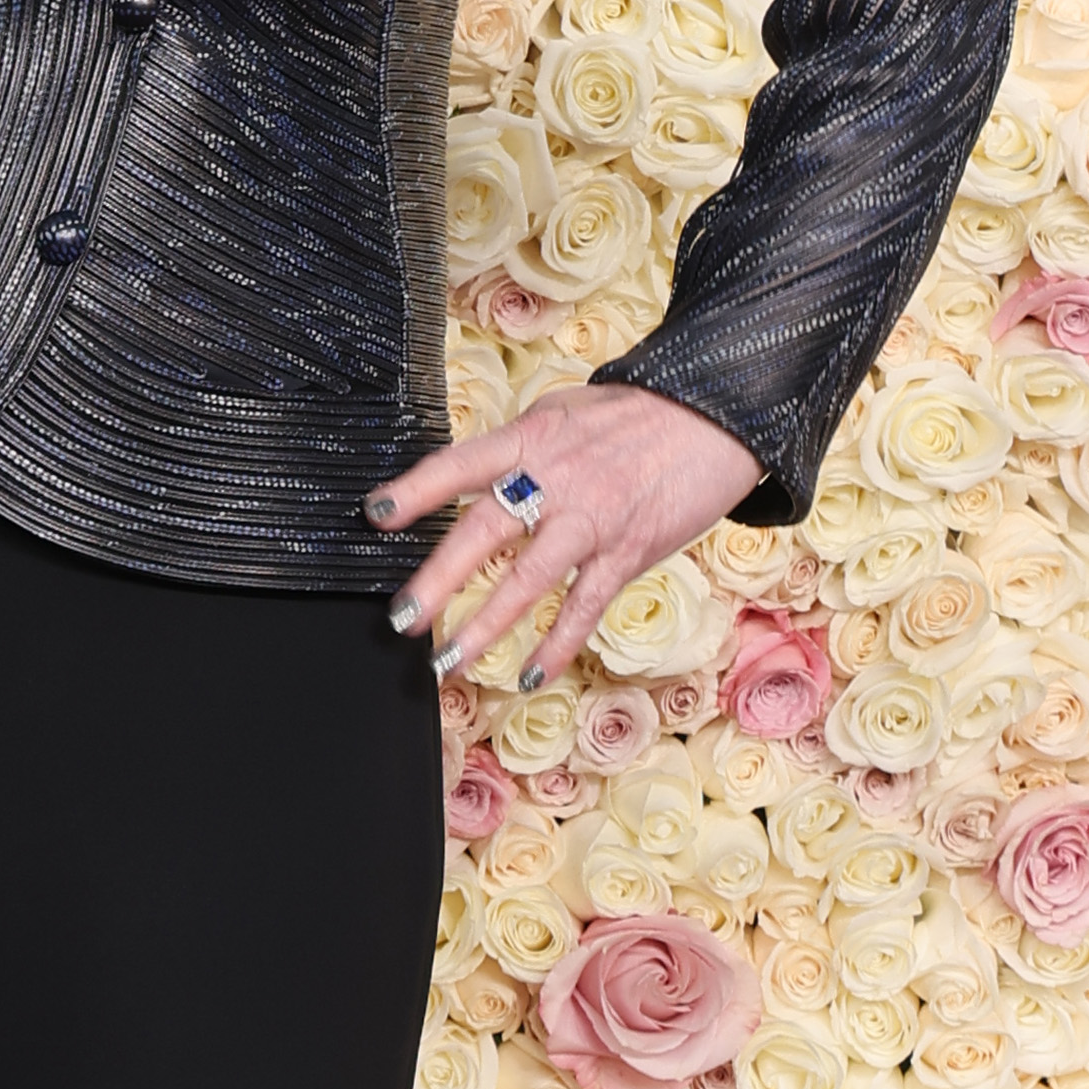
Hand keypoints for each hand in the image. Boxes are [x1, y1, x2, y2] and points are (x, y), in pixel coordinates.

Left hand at [369, 385, 764, 689]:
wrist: (713, 417)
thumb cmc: (633, 416)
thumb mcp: (563, 413)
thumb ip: (518, 447)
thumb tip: (473, 478)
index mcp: (530, 440)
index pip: (459, 466)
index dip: (415, 491)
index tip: (375, 516)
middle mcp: (554, 480)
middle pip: (483, 532)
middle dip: (438, 580)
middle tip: (401, 619)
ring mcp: (591, 520)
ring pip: (527, 580)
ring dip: (485, 625)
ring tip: (448, 661)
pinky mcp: (627, 552)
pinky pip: (584, 607)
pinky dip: (555, 646)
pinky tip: (528, 675)